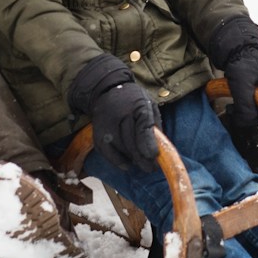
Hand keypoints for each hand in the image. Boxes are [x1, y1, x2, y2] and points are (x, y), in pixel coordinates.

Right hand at [69, 54, 161, 170]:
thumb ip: (154, 124)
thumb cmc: (133, 100)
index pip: (143, 127)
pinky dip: (118, 161)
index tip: (154, 157)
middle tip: (151, 167)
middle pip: (132, 142)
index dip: (149, 145)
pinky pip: (107, 152)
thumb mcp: (148, 104)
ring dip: (133, 159)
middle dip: (143, 158)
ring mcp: (106, 125)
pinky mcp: (97, 134)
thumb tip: (159, 147)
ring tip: (142, 164)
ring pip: (121, 149)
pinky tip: (127, 164)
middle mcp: (120, 115)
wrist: (106, 90)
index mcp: (137, 104)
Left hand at [207, 15, 257, 128]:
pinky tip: (232, 106)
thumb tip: (246, 122)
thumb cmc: (242, 61)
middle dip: (252, 117)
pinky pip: (252, 104)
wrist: (235, 47)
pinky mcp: (256, 89)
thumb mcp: (242, 82)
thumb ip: (245, 103)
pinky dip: (242, 108)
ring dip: (245, 113)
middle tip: (236, 115)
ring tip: (231, 110)